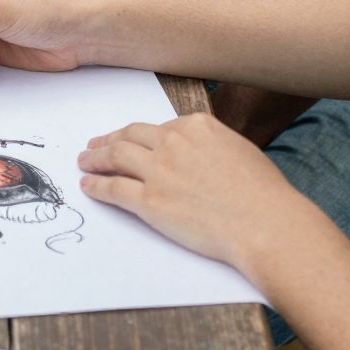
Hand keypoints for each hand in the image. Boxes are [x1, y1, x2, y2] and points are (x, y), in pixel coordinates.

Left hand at [76, 110, 304, 281]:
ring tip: (84, 161)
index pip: (159, 127)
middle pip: (130, 136)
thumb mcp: (239, 152)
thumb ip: (211, 147)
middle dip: (110, 140)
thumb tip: (199, 156)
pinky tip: (88, 185)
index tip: (130, 139)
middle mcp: (173, 142)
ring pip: (115, 156)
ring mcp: (159, 171)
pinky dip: (96, 185)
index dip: (140, 135)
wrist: (265, 223)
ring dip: (94, 158)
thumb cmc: (263, 194)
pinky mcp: (149, 201)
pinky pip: (113, 188)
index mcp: (197, 126)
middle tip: (96, 145)